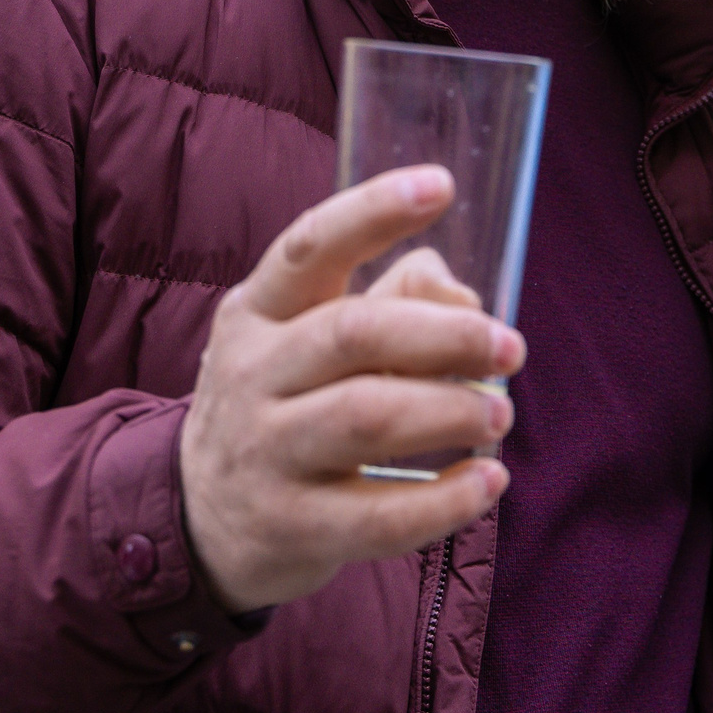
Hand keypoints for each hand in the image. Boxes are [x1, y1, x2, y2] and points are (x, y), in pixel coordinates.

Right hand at [178, 166, 521, 614]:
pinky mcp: (290, 527)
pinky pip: (378, 516)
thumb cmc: (285, 407)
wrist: (203, 521)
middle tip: (509, 348)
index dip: (374, 212)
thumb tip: (468, 300)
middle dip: (445, 335)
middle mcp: (252, 373)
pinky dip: (444, 502)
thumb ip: (392, 302)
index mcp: (258, 310)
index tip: (441, 184)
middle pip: (354, 333)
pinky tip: (488, 483)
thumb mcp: (309, 342)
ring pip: (367, 418)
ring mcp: (264, 453)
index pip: (311, 245)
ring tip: (500, 414)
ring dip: (451, 410)